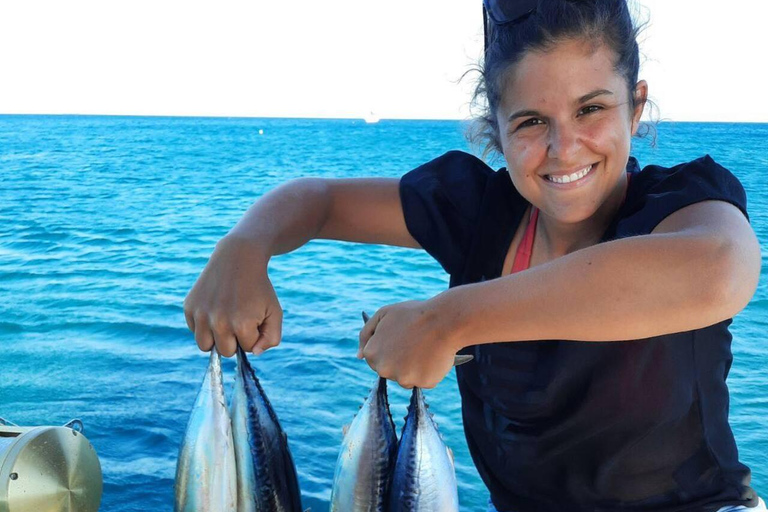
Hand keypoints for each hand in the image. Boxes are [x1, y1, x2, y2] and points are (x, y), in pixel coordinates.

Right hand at [183, 236, 282, 356]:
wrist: (238, 258)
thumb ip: (271, 338)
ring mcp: (201, 314)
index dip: (253, 333)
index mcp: (241, 325)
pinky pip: (195, 330)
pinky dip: (204, 324)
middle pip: (226, 351)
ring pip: (205, 346)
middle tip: (239, 317)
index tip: (253, 315)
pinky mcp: (189, 307)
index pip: (247, 348)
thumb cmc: (259, 288)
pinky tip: (214, 306)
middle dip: (235, 338)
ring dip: (216, 337)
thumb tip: (253, 353)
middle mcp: (218, 322)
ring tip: (225, 318)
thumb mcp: (275, 312)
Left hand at [358, 299, 459, 388]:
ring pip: (407, 378)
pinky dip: (430, 370)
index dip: (389, 349)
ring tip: (424, 348)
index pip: (375, 360)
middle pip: (390, 371)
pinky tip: (433, 355)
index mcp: (372, 354)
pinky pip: (425, 380)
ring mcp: (404, 378)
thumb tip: (358, 356)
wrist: (444, 319)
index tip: (400, 341)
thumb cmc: (414, 314)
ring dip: (415, 367)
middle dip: (400, 360)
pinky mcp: (424, 383)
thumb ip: (366, 335)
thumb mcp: (383, 315)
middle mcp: (384, 369)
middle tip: (413, 344)